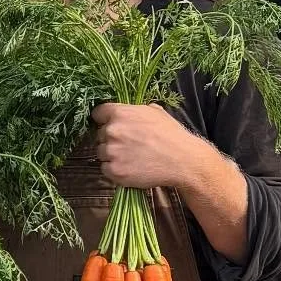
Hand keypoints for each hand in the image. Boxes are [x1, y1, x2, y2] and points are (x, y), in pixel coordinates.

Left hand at [92, 103, 207, 191]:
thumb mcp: (156, 112)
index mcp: (120, 113)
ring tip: (131, 157)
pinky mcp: (114, 170)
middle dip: (110, 139)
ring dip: (111, 155)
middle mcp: (112, 131)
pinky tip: (129, 167)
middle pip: (99, 134)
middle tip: (128, 145)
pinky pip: (105, 168)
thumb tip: (130, 111)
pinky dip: (114, 169)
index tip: (108, 124)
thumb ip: (136, 111)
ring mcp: (111, 151)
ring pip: (101, 152)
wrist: (182, 160)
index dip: (103, 119)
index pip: (98, 113)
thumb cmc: (172, 135)